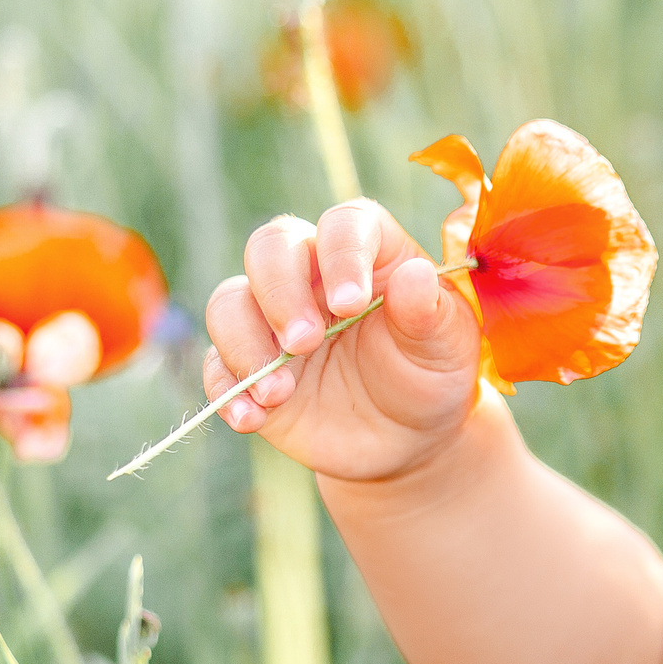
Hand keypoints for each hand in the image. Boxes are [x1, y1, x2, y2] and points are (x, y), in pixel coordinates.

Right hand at [203, 200, 483, 481]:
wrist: (408, 438)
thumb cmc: (431, 375)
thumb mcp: (446, 348)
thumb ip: (429, 312)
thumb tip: (415, 276)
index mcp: (369, 254)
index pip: (343, 224)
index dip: (341, 255)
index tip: (350, 304)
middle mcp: (313, 275)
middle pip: (269, 248)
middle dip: (279, 292)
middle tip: (304, 342)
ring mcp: (274, 319)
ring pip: (229, 302)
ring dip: (245, 344)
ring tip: (280, 393)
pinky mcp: (248, 366)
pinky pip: (216, 365)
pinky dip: (226, 389)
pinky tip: (251, 418)